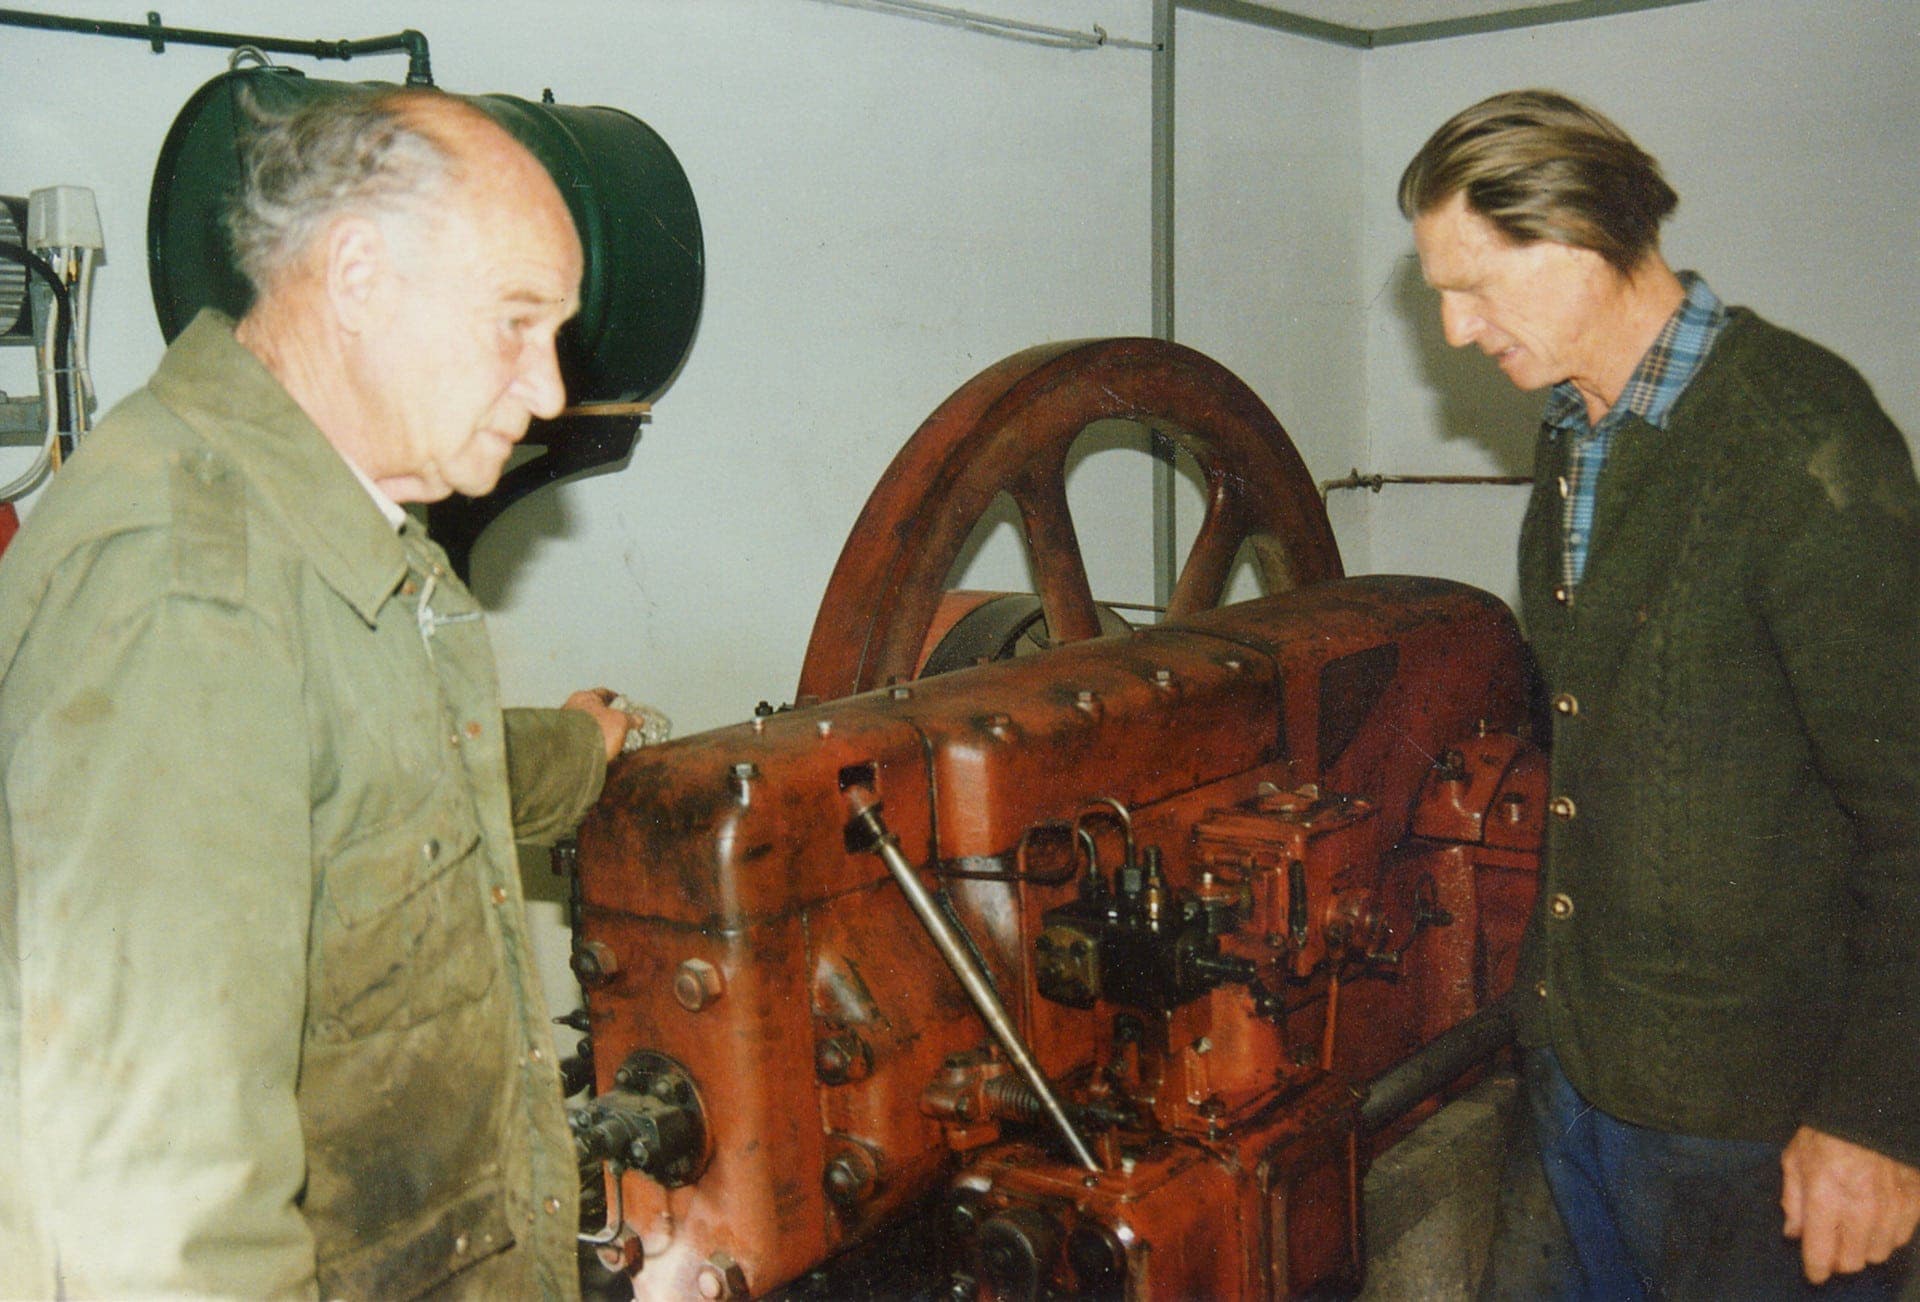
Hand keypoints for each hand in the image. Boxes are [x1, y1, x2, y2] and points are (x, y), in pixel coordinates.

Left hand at [562, 688, 629, 762]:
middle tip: (620, 725)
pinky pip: (582, 742)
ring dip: (598, 733)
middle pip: (594, 710)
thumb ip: (630, 719)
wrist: (572, 754)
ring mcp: (566, 727)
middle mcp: (572, 708)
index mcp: (585, 697)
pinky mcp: (564, 744)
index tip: (624, 703)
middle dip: (607, 718)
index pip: (604, 693)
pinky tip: (601, 752)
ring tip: (612, 742)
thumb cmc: (596, 731)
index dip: (616, 698)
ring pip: (587, 727)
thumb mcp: (621, 722)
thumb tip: (638, 720)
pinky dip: (591, 745)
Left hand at [1781, 1126, 1919, 1282]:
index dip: (1816, 1269)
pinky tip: (1877, 1219)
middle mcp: (1861, 1210)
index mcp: (1826, 1198)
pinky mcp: (1915, 1203)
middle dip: (1839, 1258)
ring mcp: (1892, 1209)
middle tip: (1833, 1245)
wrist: (1871, 1109)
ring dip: (1864, 1247)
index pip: (1822, 1254)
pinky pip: (1902, 1238)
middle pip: (1853, 1262)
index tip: (1814, 1273)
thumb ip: (1792, 1200)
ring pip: (1879, 1253)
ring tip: (1854, 1229)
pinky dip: (1888, 1235)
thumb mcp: (1794, 1159)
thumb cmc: (1826, 1133)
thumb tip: (1793, 1233)